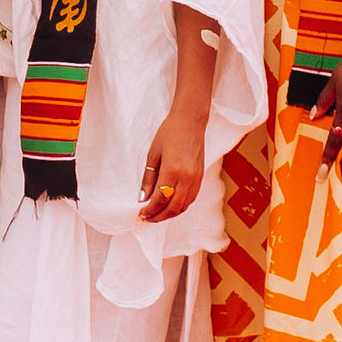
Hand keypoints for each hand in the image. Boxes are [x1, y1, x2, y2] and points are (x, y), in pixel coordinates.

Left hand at [139, 98, 210, 222]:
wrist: (190, 122)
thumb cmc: (169, 133)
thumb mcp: (153, 154)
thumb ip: (148, 178)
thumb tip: (143, 198)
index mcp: (173, 171)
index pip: (160, 199)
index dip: (150, 210)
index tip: (141, 214)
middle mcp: (187, 178)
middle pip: (174, 208)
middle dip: (159, 217)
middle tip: (147, 219)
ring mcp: (196, 179)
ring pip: (184, 206)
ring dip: (170, 214)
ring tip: (157, 214)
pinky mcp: (201, 178)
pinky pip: (191, 199)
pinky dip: (181, 206)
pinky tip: (170, 206)